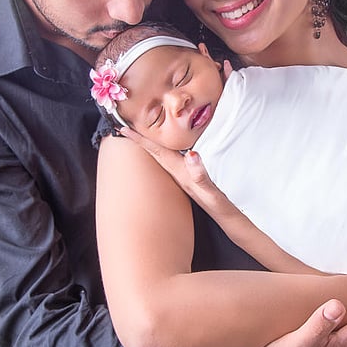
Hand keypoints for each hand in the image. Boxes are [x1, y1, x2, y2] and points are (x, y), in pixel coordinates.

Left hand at [119, 128, 234, 218]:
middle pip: (154, 152)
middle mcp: (176, 173)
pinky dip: (162, 152)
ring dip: (149, 145)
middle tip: (123, 128)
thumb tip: (190, 154)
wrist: (223, 219)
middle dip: (139, 140)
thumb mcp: (210, 191)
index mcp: (178, 171)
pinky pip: (169, 161)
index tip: (123, 128)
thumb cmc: (217, 205)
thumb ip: (200, 174)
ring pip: (160, 156)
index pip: (156, 151)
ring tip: (138, 136)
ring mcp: (180, 176)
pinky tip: (163, 151)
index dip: (140, 139)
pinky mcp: (186, 178)